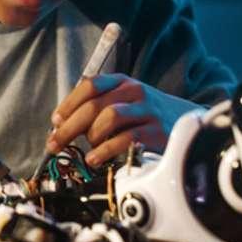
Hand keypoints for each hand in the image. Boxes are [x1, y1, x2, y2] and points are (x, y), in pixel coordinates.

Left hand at [45, 73, 199, 166]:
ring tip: (89, 150)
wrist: (186, 122)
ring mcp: (147, 111)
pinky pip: (125, 139)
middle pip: (94, 105)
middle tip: (54, 144)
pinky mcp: (156, 132)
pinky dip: (105, 151)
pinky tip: (96, 158)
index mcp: (122, 82)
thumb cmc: (145, 115)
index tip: (55, 121)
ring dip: (92, 136)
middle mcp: (135, 92)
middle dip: (69, 127)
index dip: (69, 104)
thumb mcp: (123, 102)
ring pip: (109, 118)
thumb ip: (95, 109)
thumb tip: (61, 126)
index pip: (90, 85)